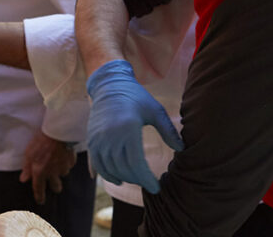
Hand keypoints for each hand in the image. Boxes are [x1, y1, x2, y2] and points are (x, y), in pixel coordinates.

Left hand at [20, 130, 76, 203]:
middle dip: (55, 186)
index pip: (39, 189)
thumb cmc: (41, 141)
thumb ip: (26, 168)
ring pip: (63, 175)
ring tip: (56, 159)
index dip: (40, 197)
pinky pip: (69, 165)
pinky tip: (62, 153)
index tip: (41, 201)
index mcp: (40, 172)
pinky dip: (66, 162)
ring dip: (60, 171)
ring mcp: (63, 168)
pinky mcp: (71, 161)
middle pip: (56, 188)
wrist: (58, 131)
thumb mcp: (28, 153)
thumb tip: (23, 179)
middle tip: (52, 180)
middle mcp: (52, 173)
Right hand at [86, 59, 183, 193]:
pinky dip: (107, 175)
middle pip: (124, 169)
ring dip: (124, 178)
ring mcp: (98, 138)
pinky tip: (118, 179)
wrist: (109, 86)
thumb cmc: (136, 97)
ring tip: (136, 179)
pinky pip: (97, 164)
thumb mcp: (156, 110)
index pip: (136, 163)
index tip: (156, 187)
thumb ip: (168, 131)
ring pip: (110, 169)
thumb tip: (181, 149)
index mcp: (128, 127)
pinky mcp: (91, 140)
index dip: (146, 179)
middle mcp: (110, 135)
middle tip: (148, 183)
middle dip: (138, 180)